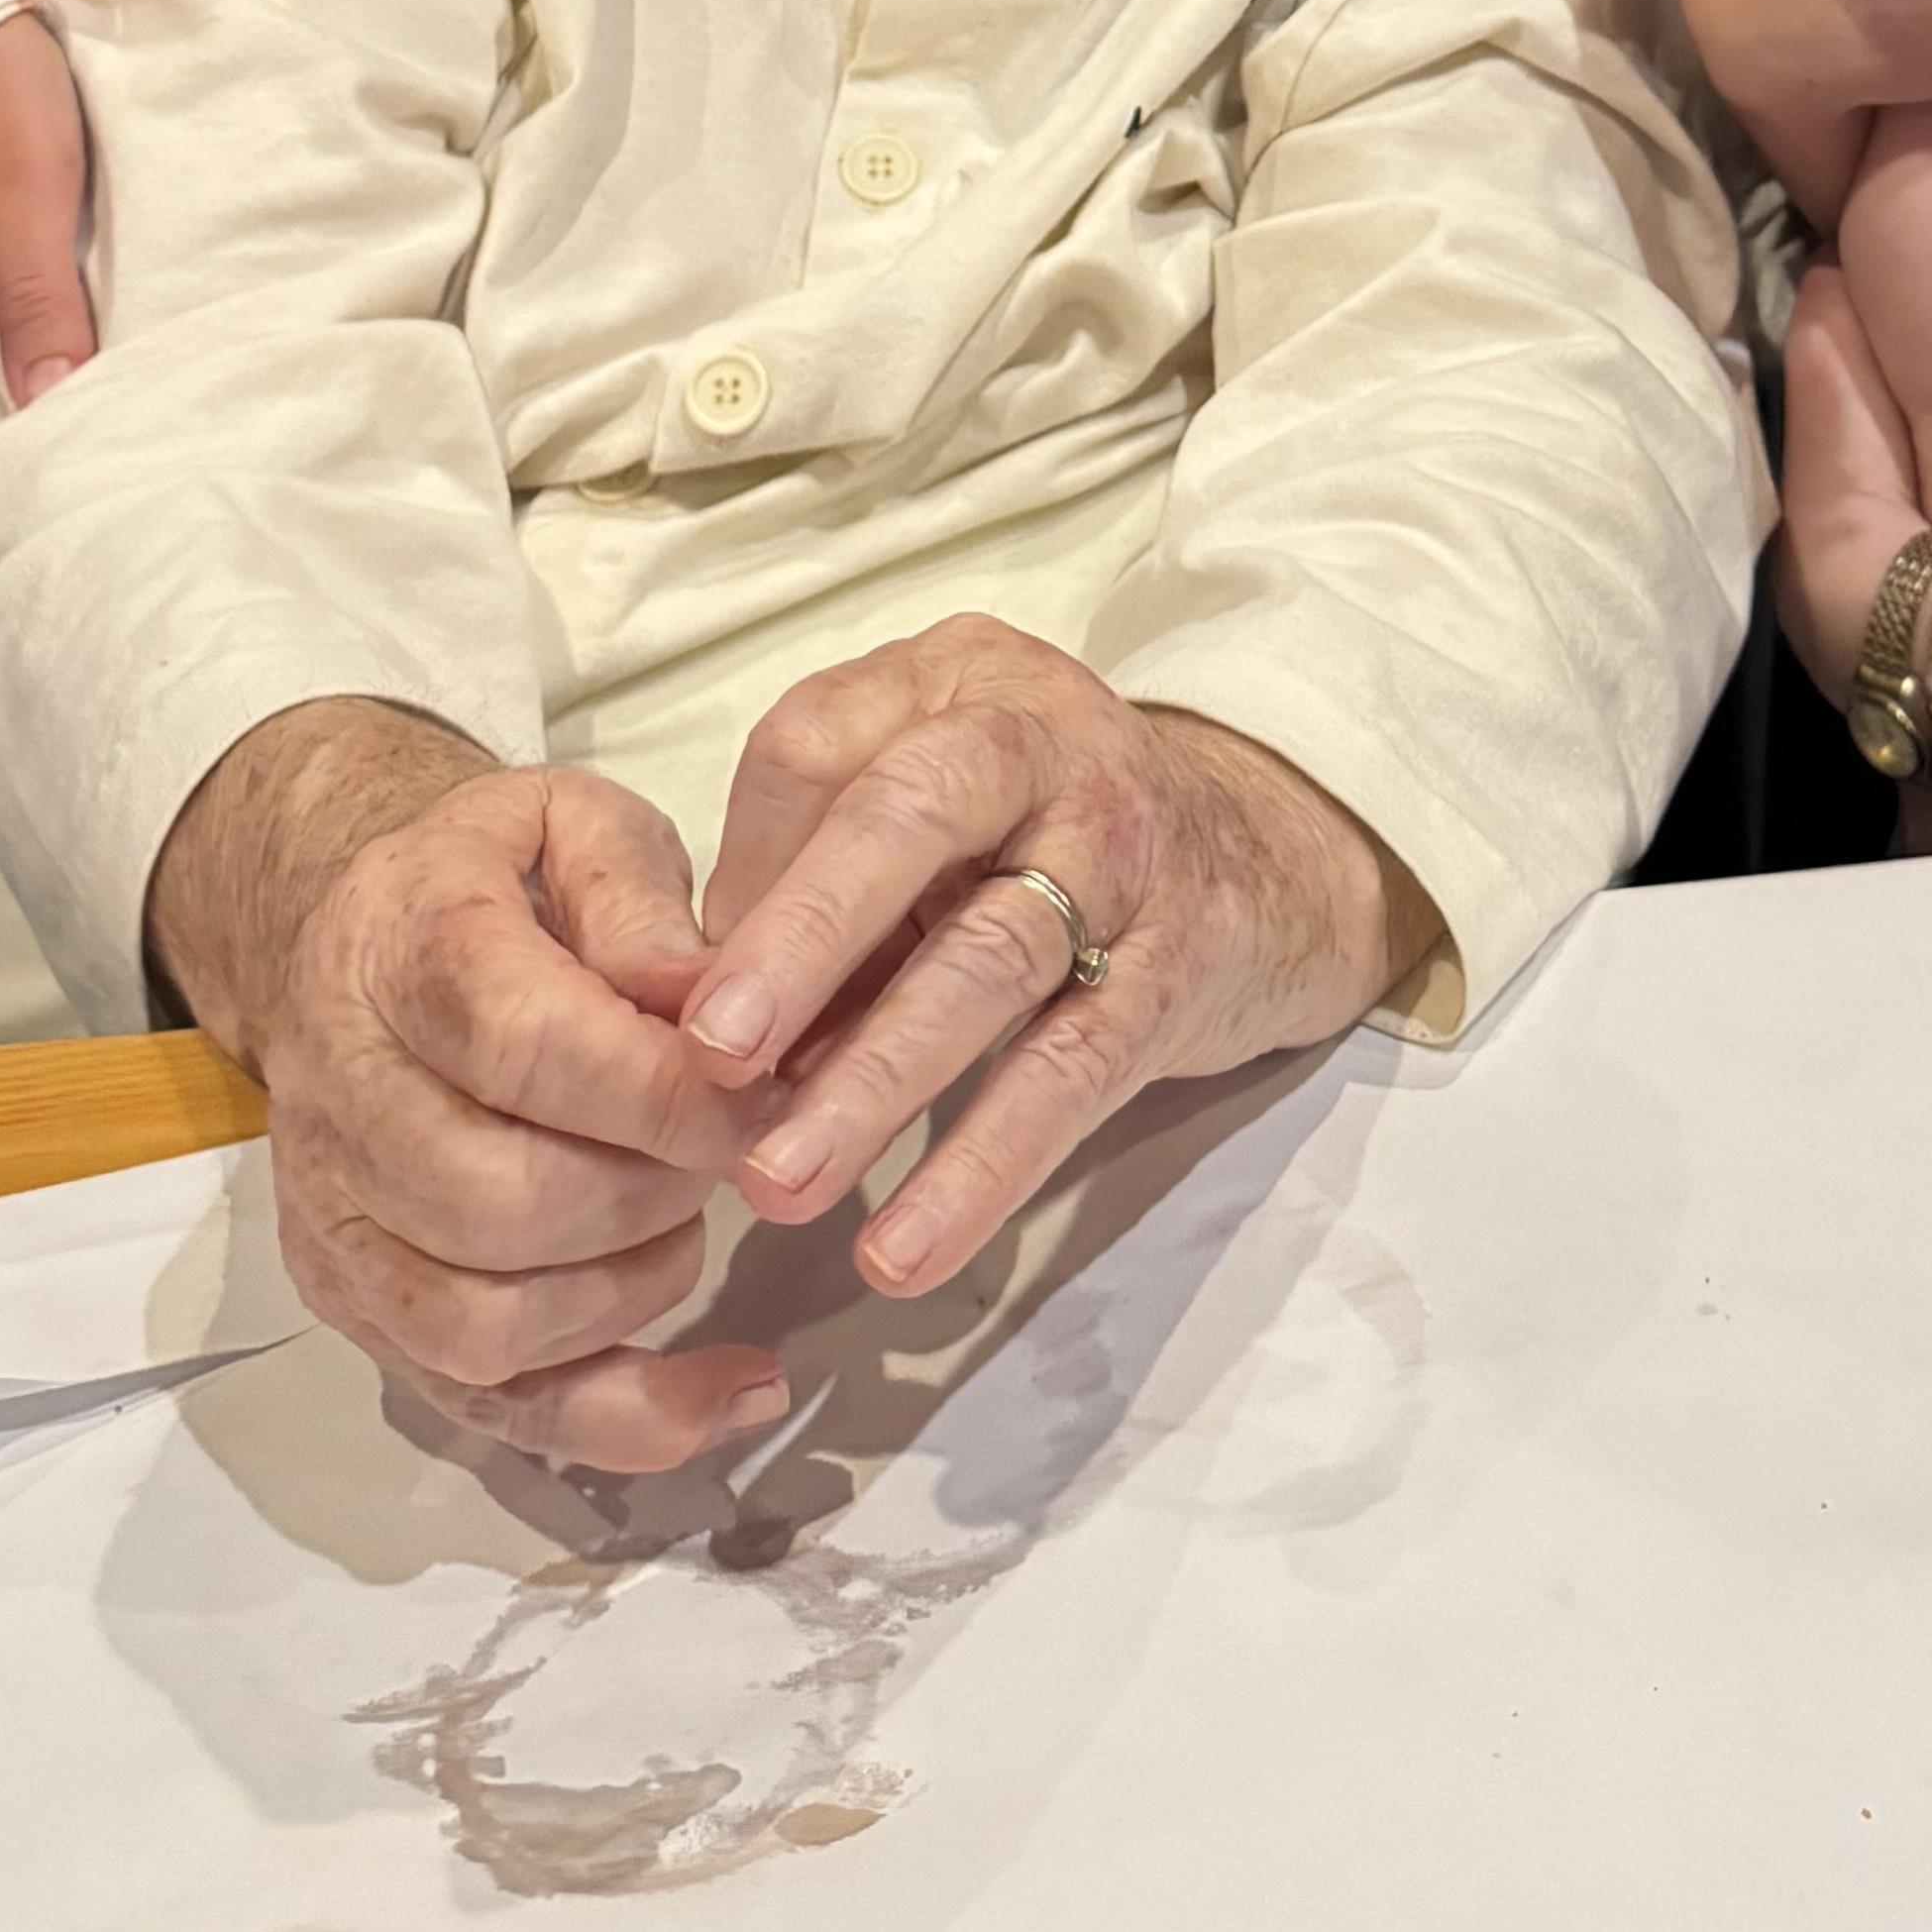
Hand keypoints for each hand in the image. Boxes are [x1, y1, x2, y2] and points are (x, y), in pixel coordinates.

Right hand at [148, 707, 790, 1476]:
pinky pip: (488, 1410)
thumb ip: (639, 897)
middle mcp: (343, 1097)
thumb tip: (709, 1000)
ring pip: (482, 1327)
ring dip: (631, 1294)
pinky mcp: (363, 1311)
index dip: (663, 1094)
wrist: (360, 943)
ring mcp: (338, 1222)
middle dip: (652, 1195)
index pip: (521, 1049)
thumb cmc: (496, 883)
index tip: (770, 1099)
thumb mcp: (573, 824)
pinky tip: (731, 1391)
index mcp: (400, 952)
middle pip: (496, 1205)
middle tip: (732, 1150)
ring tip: (692, 1221)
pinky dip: (622, 1423)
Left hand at [679, 615, 1428, 1303]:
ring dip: (877, 1078)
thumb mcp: (926, 794)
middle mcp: (1046, 739)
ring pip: (990, 958)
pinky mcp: (1174, 973)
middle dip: (804, 937)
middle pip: (911, 818)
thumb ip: (807, 864)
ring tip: (779, 1183)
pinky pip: (1072, 1072)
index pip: (817, 744)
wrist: (1260, 858)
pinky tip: (903, 1250)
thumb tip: (680, 1005)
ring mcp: (1125, 851)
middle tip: (711, 1056)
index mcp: (955, 682)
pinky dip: (983, 1165)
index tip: (671, 992)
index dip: (743, 861)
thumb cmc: (1034, 830)